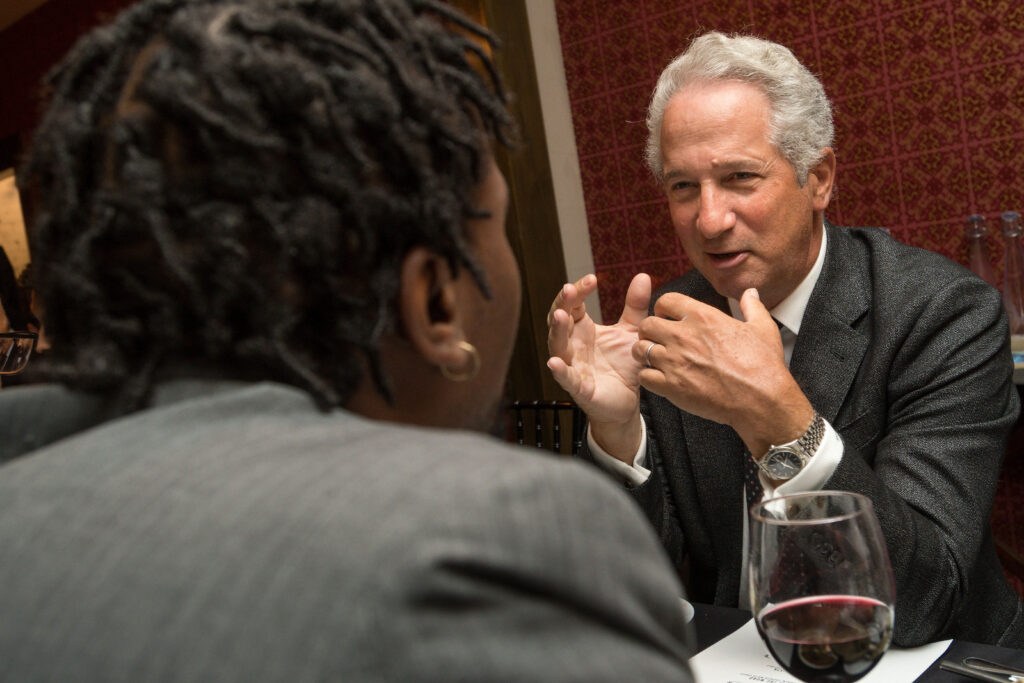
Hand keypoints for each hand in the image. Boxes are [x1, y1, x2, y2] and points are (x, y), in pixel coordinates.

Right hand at [547, 273, 650, 457]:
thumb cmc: (622, 366)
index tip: (592, 278)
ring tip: (560, 316)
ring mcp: (573, 366)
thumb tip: (643, 276)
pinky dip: (559, 371)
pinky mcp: (579, 388)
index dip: (578, 291)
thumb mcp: (631, 332)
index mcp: (583, 330)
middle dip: (562, 304)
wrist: (627, 402)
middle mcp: (573, 345)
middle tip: (569, 289)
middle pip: (559, 321)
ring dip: (557, 331)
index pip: (574, 305)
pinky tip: (554, 362)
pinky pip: (566, 378)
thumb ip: (635, 306)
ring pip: (558, 346)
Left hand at [634, 288, 812, 455]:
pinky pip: (644, 376)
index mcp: (703, 317)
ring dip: (646, 354)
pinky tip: (662, 380)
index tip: (668, 318)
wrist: (761, 400)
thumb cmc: (764, 365)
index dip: (664, 309)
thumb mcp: (763, 328)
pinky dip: (649, 378)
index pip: (666, 300)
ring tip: (657, 361)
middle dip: (649, 331)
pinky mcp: (671, 386)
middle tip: (658, 340)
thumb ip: (752, 306)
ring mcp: (675, 361)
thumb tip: (751, 293)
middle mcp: (684, 336)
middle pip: (647, 324)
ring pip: (640, 349)